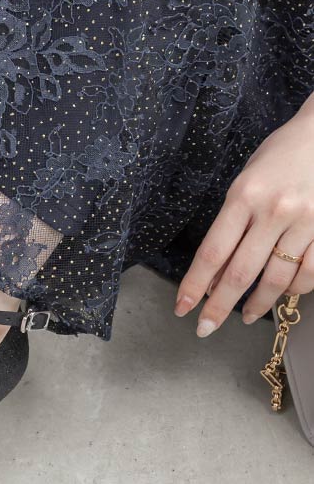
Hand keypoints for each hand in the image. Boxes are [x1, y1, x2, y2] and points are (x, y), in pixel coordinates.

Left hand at [174, 100, 313, 336]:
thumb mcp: (246, 182)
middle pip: (240, 273)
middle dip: (219, 307)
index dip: (194, 286)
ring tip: (246, 316)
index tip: (182, 308)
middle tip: (205, 327)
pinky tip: (283, 296)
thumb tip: (217, 271)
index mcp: (243, 196)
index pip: (212, 253)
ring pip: (277, 280)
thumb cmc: (281, 156)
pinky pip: (310, 274)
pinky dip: (294, 290)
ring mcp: (305, 222)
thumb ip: (232, 224)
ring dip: (258, 305)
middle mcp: (273, 211)